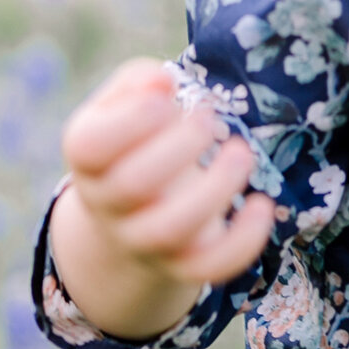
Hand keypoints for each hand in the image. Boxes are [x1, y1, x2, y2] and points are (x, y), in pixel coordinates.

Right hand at [49, 58, 278, 340]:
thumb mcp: (124, 104)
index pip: (91, 146)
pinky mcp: (180, 266)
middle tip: (208, 119)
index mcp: (86, 158)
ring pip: (171, 228)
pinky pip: (208, 266)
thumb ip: (138, 83)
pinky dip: (241, 241)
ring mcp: (142, 241)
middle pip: (134, 184)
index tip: (168, 98)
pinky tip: (262, 206)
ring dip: (214, 189)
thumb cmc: (134, 140)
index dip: (131, 120)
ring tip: (241, 154)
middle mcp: (107, 205)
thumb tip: (162, 82)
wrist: (131, 215)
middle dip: (179, 146)